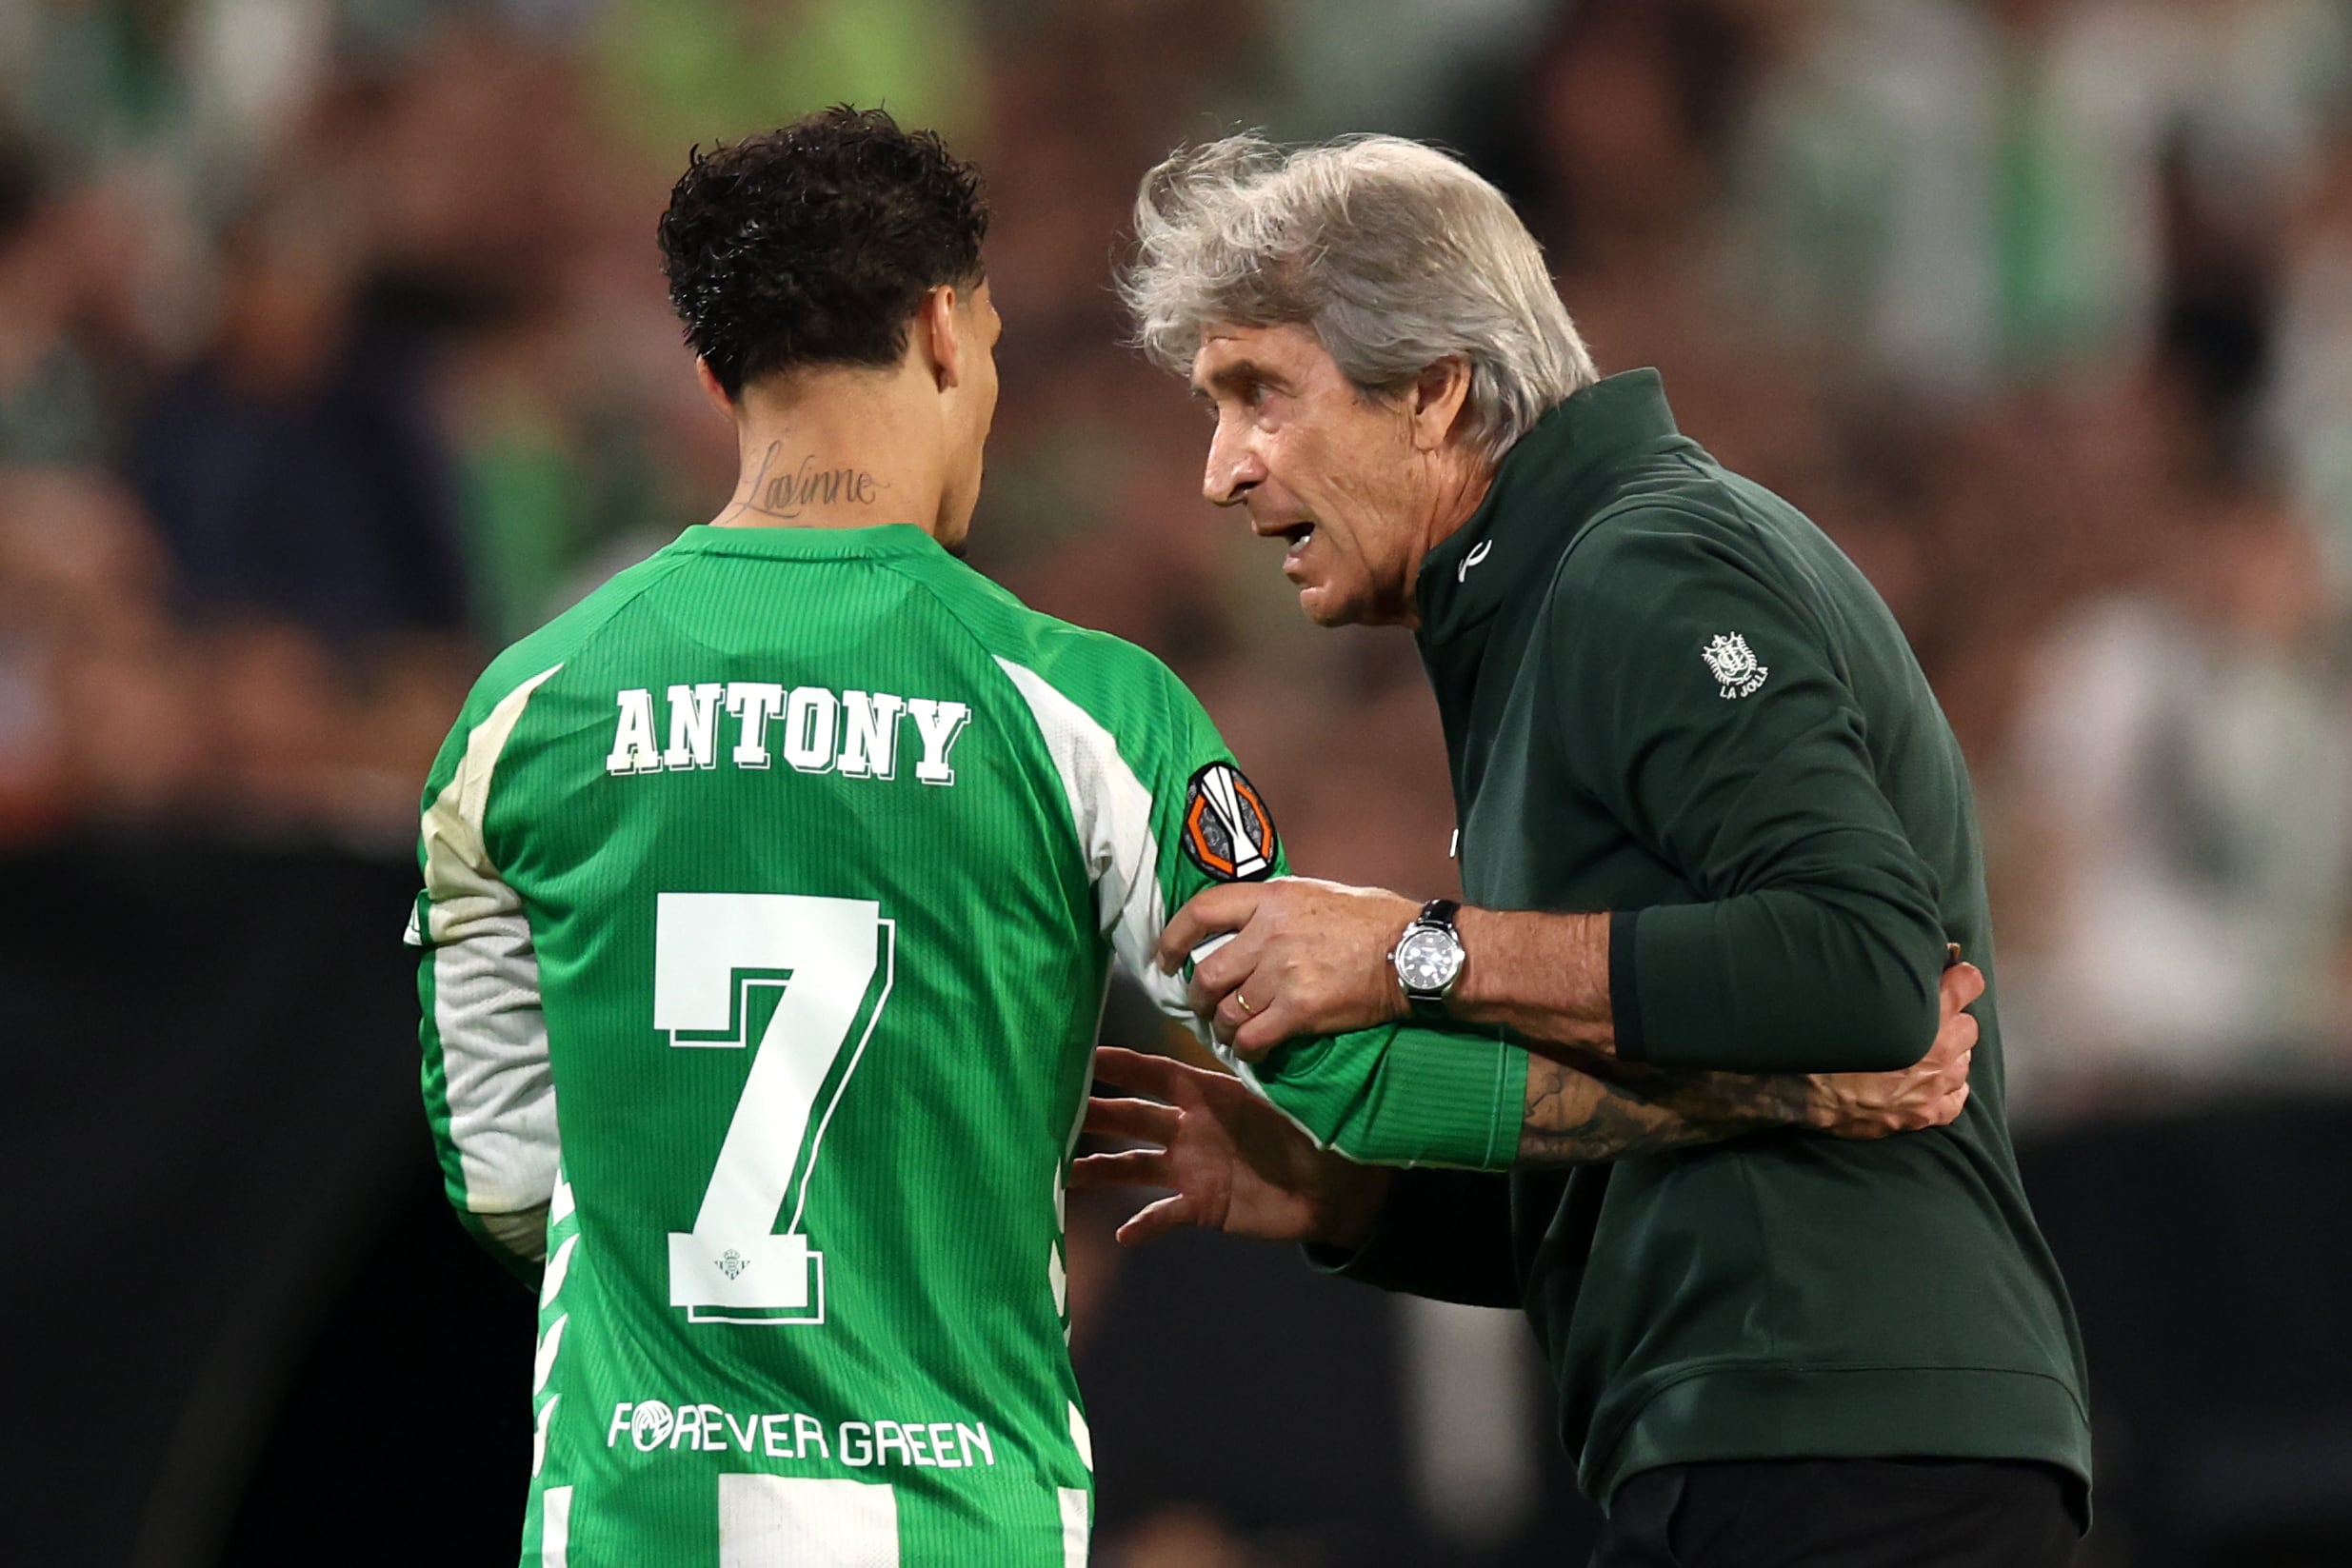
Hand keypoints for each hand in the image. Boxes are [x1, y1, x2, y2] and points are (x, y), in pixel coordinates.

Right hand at [1069, 1046, 1391, 1247]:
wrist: (1335, 1190)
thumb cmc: (1315, 1134)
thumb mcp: (1288, 1101)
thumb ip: (1258, 1081)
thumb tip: (1247, 1043)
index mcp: (1209, 1094)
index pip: (1157, 1074)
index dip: (1121, 1065)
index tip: (1082, 1055)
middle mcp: (1191, 1128)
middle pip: (1133, 1116)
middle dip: (1094, 1112)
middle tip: (1052, 1110)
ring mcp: (1191, 1169)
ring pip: (1134, 1165)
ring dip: (1099, 1168)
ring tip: (1064, 1175)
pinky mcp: (1201, 1207)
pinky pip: (1165, 1214)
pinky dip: (1145, 1225)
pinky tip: (1125, 1234)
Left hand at [1155, 878, 1418, 1056]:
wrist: (1414, 952)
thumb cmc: (1375, 919)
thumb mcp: (1318, 894)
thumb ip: (1277, 908)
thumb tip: (1248, 925)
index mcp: (1272, 898)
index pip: (1202, 911)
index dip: (1173, 938)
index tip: (1164, 958)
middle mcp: (1270, 933)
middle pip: (1206, 973)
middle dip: (1198, 998)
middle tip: (1204, 1009)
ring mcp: (1283, 973)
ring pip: (1227, 1012)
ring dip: (1222, 1029)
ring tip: (1230, 1034)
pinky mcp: (1300, 1010)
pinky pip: (1253, 1038)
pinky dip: (1246, 1050)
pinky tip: (1252, 1051)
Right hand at [1806, 960, 1982, 1136]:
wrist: (1799, 1085)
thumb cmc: (1821, 1033)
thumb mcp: (1854, 988)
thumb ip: (1889, 977)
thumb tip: (1904, 963)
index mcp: (1926, 1011)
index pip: (1969, 983)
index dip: (1960, 978)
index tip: (1952, 978)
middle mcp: (1938, 1048)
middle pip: (1969, 1027)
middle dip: (1952, 1021)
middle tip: (1927, 1020)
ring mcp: (1933, 1084)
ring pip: (1964, 1063)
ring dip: (1950, 1055)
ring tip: (1923, 1052)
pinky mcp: (1922, 1113)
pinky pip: (1956, 1101)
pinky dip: (1950, 1090)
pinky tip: (1935, 1083)